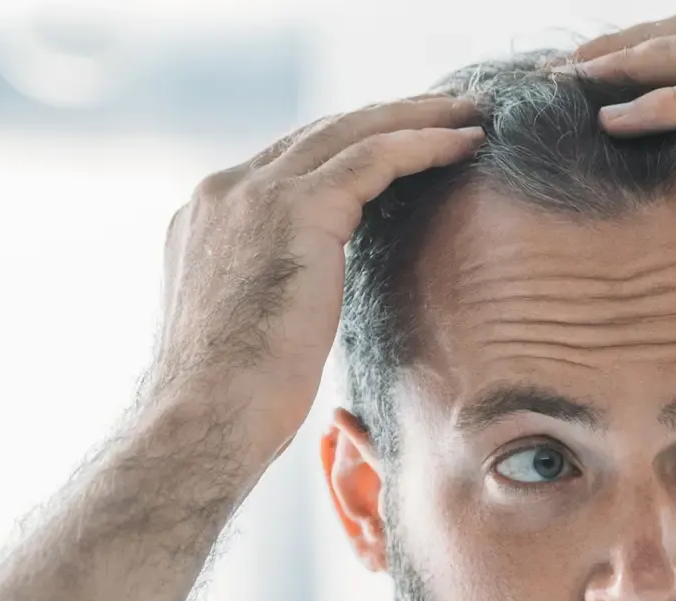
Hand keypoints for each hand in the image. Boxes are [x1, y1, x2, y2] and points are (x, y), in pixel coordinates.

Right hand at [141, 96, 483, 461]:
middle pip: (319, 135)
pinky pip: (374, 156)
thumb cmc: (232, 404)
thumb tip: (308, 304)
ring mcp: (254, 193)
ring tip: (469, 113)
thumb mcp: (249, 329)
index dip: (346, 149)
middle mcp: (223, 191)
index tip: (399, 145)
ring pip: (350, 132)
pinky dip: (424, 143)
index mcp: (206, 219)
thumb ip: (272, 291)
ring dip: (417, 117)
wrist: (207, 417)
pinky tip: (465, 142)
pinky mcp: (296, 209)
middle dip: (387, 117)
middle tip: (447, 109)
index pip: (287, 164)